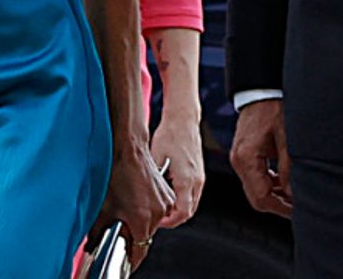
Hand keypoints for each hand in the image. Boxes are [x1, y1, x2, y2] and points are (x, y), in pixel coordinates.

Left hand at [96, 141, 174, 269]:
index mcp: (143, 220)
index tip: (125, 262)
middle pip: (146, 237)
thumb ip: (98, 232)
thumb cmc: (116, 172)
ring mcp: (164, 202)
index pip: (140, 252)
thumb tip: (94, 243)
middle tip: (119, 233)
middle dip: (133, 237)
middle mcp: (158, 213)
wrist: (127, 148)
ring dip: (142, 223)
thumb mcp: (103, 207)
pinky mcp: (166, 192)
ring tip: (127, 212)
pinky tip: (135, 200)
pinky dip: (148, 210)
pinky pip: (158, 210)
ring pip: (153, 223)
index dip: (131, 260)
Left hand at [151, 107, 205, 227]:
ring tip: (161, 208)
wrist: (183, 119)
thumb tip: (143, 194)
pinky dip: (182, 200)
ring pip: (192, 204)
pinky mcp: (199, 173)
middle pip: (189, 212)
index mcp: (186, 179)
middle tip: (157, 219)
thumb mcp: (155, 157)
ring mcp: (199, 177)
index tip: (157, 221)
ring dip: (178, 209)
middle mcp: (196, 180)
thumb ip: (153, 179)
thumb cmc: (171, 134)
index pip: (182, 213)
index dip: (169, 222)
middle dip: (173, 219)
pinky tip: (168, 194)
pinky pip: (193, 194)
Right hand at [228, 98, 291, 216]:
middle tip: (298, 207)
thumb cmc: (273, 107)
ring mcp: (239, 158)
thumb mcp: (287, 138)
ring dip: (274, 195)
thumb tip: (293, 194)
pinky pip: (255, 177)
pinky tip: (284, 181)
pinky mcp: (244, 154)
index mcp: (246, 158)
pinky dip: (269, 184)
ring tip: (294, 194)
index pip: (261, 197)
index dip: (280, 208)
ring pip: (255, 189)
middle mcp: (239, 160)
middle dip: (277, 204)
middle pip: (255, 197)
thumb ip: (289, 168)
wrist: (261, 89)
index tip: (297, 211)